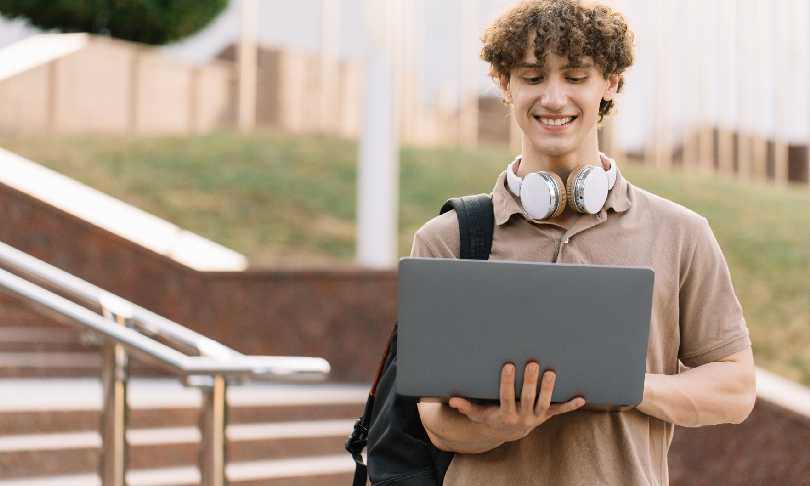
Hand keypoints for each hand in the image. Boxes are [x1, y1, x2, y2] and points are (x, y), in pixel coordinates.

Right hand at [448, 362, 585, 443]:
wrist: (507, 432)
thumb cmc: (490, 416)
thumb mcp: (477, 413)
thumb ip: (465, 406)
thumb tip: (452, 400)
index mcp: (505, 414)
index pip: (506, 396)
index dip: (508, 382)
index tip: (509, 365)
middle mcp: (522, 417)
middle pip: (528, 398)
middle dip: (531, 381)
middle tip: (533, 363)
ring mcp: (536, 417)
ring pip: (545, 403)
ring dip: (549, 388)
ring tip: (551, 372)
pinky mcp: (546, 416)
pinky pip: (559, 411)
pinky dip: (570, 406)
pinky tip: (581, 398)